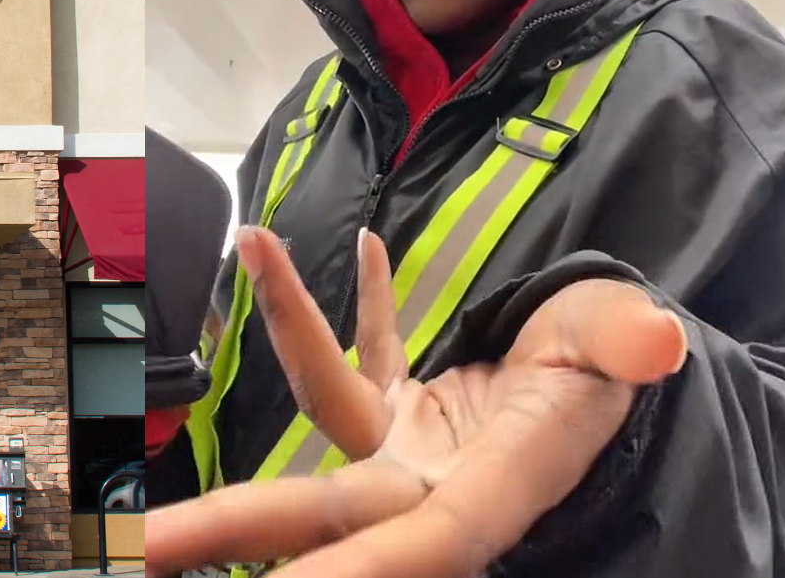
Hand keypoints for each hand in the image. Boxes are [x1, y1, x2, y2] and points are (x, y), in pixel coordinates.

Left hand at [142, 227, 688, 576]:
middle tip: (137, 549)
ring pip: (326, 399)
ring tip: (251, 243)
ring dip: (287, 323)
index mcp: (495, 481)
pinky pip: (358, 349)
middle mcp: (435, 475)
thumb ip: (622, 345)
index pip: (418, 540)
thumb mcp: (625, 349)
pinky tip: (308, 239)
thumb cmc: (618, 365)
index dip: (355, 570)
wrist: (616, 371)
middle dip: (227, 529)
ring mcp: (411, 442)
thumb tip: (647, 338)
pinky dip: (340, 295)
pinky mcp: (401, 404)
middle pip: (320, 509)